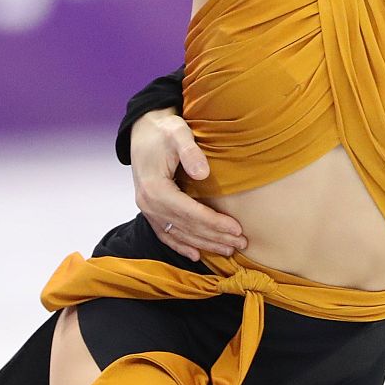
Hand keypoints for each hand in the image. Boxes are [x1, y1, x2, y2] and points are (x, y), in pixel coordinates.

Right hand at [130, 108, 246, 261]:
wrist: (143, 130)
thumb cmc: (163, 130)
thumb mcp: (177, 132)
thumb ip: (190, 151)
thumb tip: (203, 174)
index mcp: (155, 188)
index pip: (190, 212)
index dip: (214, 223)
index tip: (237, 228)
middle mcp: (149, 204)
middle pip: (186, 227)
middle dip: (215, 237)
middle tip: (241, 243)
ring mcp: (147, 209)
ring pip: (178, 234)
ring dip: (204, 244)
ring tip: (228, 250)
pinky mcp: (150, 210)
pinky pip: (165, 234)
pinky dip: (180, 245)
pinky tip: (196, 254)